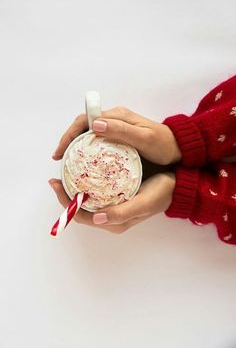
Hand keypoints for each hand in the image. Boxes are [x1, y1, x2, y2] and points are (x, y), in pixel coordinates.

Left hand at [49, 173, 174, 233]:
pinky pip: (94, 193)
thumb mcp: (143, 203)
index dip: (66, 203)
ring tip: (65, 173)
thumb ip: (121, 212)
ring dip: (73, 189)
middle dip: (65, 196)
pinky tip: (82, 171)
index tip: (56, 184)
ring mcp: (111, 207)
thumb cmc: (160, 194)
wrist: (174, 187)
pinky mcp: (115, 197)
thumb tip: (95, 218)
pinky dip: (85, 184)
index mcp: (113, 222)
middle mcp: (109, 217)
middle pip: (80, 210)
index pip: (82, 216)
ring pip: (85, 201)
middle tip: (56, 178)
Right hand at [52, 106, 180, 164]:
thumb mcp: (144, 139)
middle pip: (84, 126)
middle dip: (69, 141)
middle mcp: (115, 119)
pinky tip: (84, 163)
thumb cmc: (164, 145)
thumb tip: (94, 125)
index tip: (60, 151)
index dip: (70, 134)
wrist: (179, 148)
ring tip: (68, 163)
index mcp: (118, 116)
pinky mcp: (120, 138)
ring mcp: (117, 128)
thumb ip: (121, 131)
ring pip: (89, 134)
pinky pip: (97, 141)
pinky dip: (87, 151)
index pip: (86, 119)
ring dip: (76, 146)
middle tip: (60, 159)